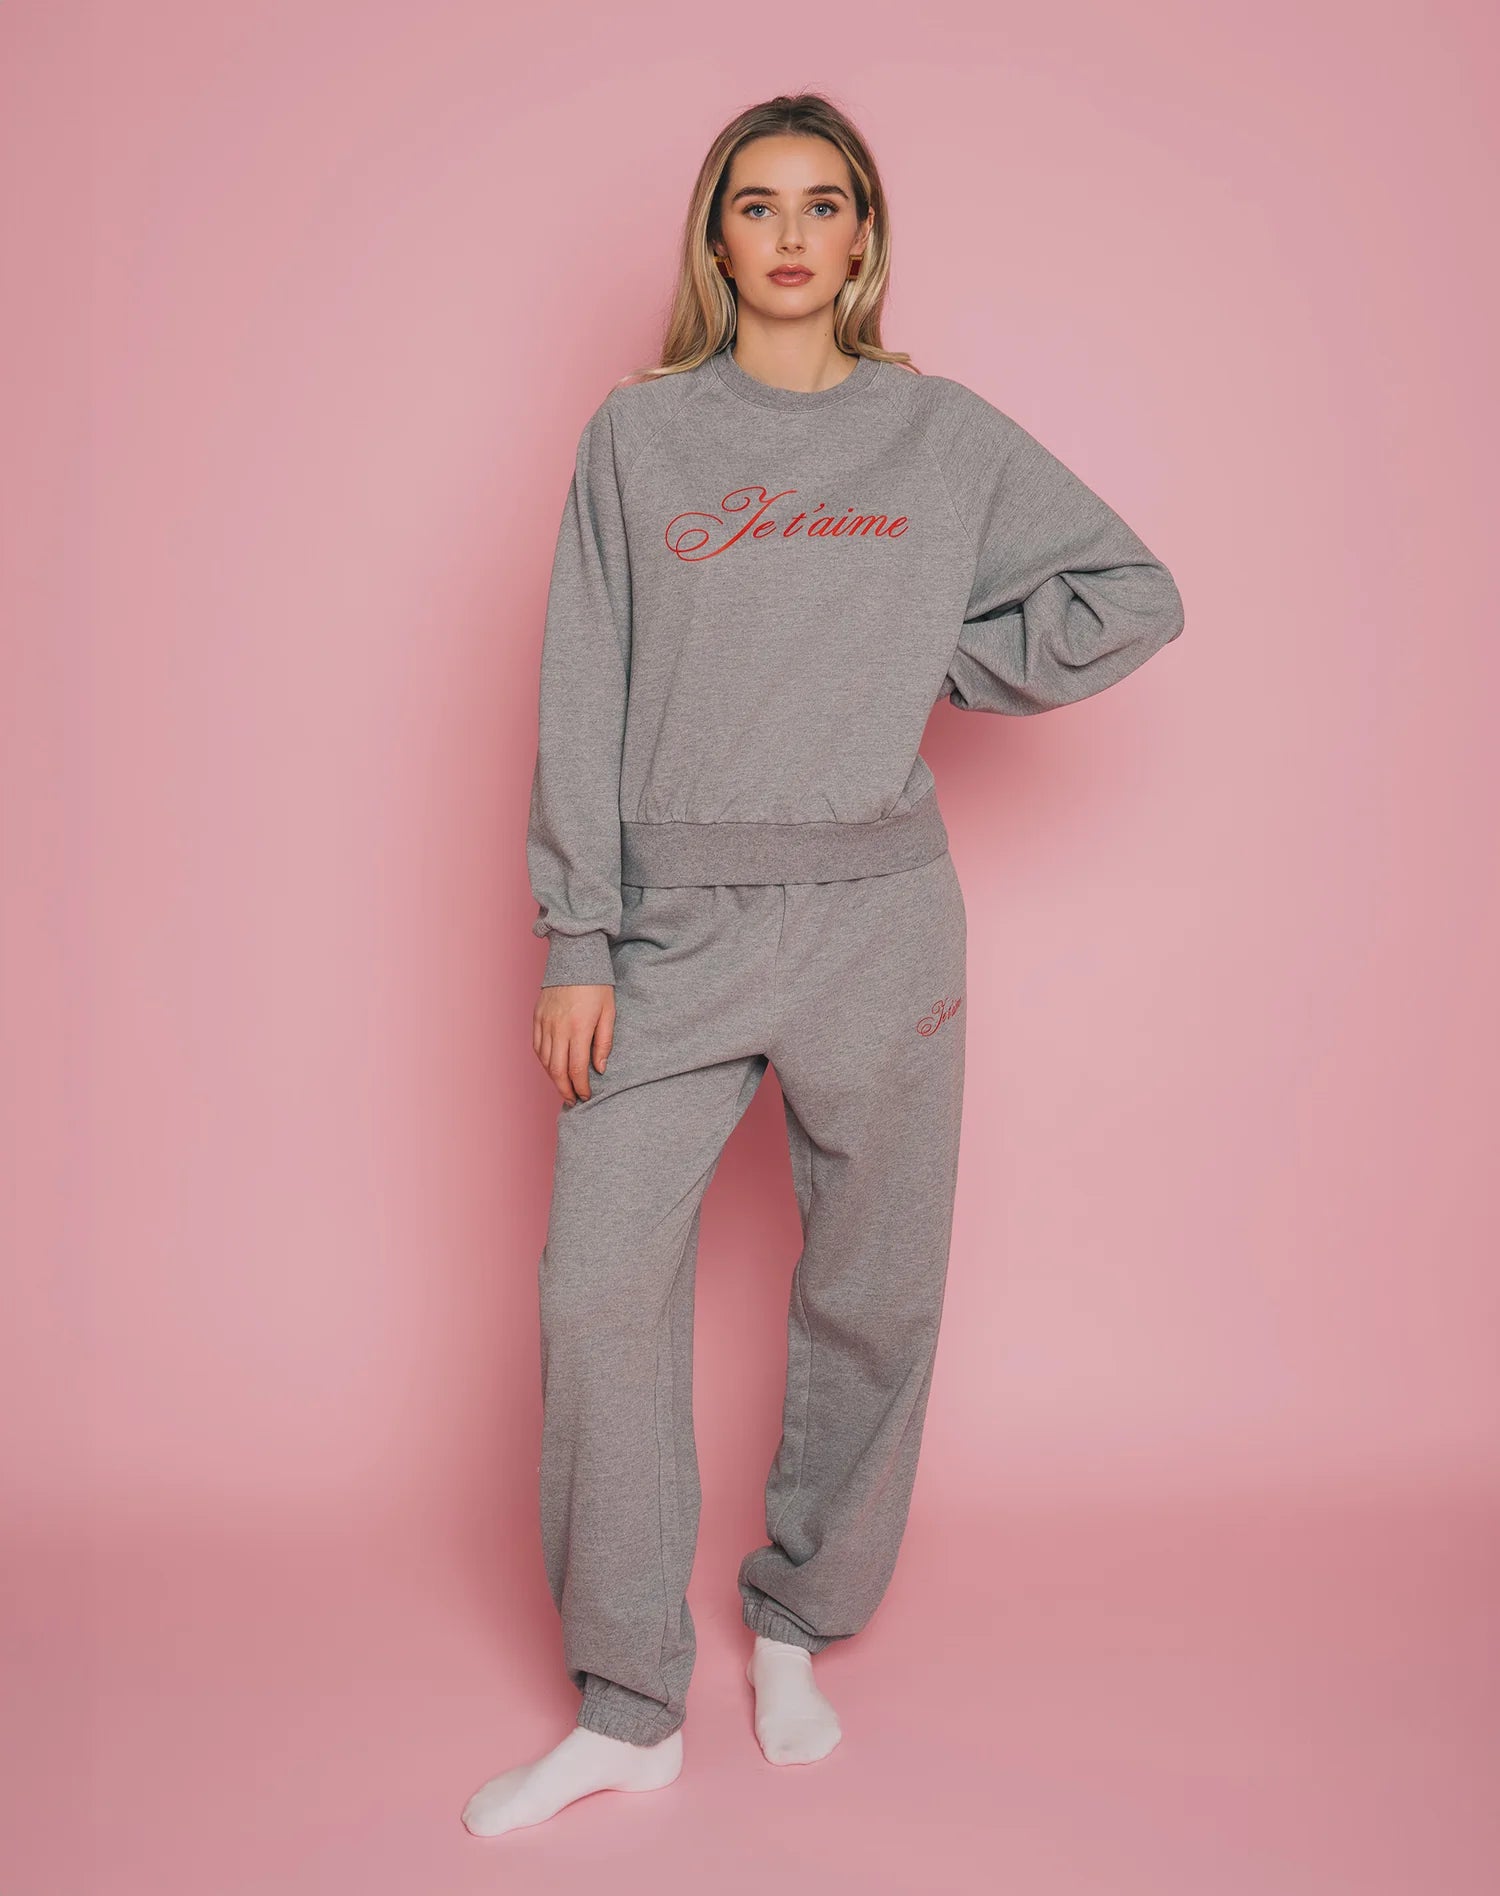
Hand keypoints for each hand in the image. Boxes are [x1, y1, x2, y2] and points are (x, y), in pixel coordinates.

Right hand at [533, 982, 615, 1104]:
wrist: (574, 958)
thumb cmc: (596, 985)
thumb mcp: (609, 1013)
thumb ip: (604, 1042)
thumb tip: (599, 1069)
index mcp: (579, 1028)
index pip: (577, 1068)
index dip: (581, 1086)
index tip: (586, 1095)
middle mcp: (558, 1028)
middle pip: (557, 1069)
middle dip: (565, 1089)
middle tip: (572, 1100)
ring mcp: (545, 1023)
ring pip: (545, 1061)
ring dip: (553, 1078)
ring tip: (564, 1087)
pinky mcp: (537, 1017)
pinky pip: (537, 1047)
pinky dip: (543, 1061)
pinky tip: (552, 1067)